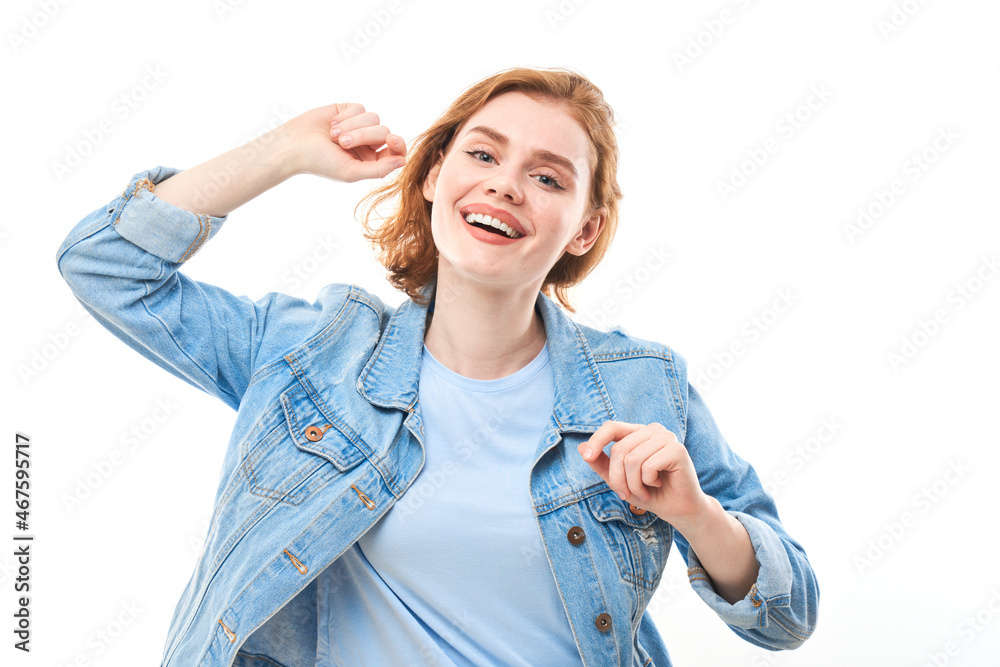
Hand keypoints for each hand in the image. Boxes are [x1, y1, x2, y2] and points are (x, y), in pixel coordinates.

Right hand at [284, 103, 406, 181]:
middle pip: (383, 132)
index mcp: (371, 160)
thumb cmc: (321, 162)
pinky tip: (332, 124)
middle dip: (363, 135)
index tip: (391, 139)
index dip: (398, 144)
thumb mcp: (351, 172)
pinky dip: (346, 116)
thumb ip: (378, 169)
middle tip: (342, 143)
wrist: (294, 144)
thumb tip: (402, 161)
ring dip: (352, 126)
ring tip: (334, 135)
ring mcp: (358, 126)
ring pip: (373, 118)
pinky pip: (359, 108)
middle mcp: (367, 143)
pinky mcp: (347, 111)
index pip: (396, 151)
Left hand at [578, 421, 711, 526]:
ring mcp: (666, 437)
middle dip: (618, 478)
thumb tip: (580, 447)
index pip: (612, 427)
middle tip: (627, 493)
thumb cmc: (650, 492)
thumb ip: (601, 463)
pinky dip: (647, 482)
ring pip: (632, 459)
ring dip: (633, 483)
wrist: (677, 509)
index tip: (587, 457)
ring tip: (644, 490)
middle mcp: (652, 430)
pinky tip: (658, 483)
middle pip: (619, 449)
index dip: (596, 440)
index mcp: (638, 432)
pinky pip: (647, 466)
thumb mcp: (619, 480)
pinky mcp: (677, 449)